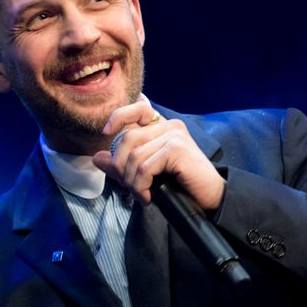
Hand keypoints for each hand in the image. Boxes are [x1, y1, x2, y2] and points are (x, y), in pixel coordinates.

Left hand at [94, 100, 225, 210]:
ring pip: (134, 156)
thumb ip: (123, 164)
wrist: (210, 198)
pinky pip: (144, 167)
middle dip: (121, 168)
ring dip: (132, 182)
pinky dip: (141, 186)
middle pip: (127, 139)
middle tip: (131, 187)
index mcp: (163, 127)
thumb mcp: (147, 174)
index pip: (137, 108)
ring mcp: (174, 136)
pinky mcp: (176, 149)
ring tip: (142, 195)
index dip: (118, 117)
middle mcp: (169, 126)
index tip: (106, 134)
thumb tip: (96, 157)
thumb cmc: (181, 186)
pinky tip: (149, 197)